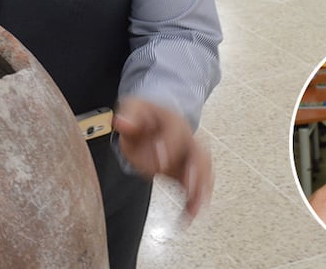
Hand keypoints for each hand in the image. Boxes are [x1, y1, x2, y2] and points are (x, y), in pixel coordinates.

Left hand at [112, 96, 211, 222]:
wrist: (157, 119)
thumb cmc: (146, 116)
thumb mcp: (134, 109)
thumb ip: (129, 118)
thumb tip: (122, 123)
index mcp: (174, 122)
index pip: (175, 135)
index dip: (168, 149)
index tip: (161, 164)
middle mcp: (188, 139)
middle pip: (198, 154)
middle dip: (195, 171)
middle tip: (189, 185)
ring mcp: (191, 156)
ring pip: (203, 172)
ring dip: (200, 190)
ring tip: (195, 208)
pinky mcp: (189, 171)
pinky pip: (196, 186)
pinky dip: (195, 200)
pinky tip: (189, 215)